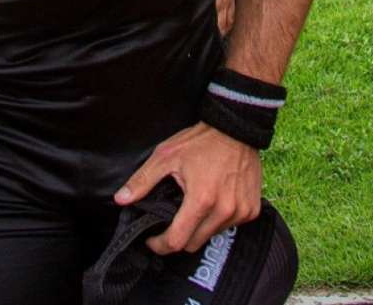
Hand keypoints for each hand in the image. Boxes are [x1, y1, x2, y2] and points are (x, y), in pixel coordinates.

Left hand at [114, 123, 261, 254]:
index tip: (152, 239)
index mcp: (201, 200)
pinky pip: (230, 226)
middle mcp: (223, 211)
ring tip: (193, 206)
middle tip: (171, 221)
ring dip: (200, 228)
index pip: (177, 241)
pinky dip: (219, 220)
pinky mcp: (251, 210)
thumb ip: (143, 180)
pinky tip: (214, 201)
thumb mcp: (166, 156)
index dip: (160, 245)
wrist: (236, 128)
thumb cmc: (200, 140)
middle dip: (178, 236)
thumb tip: (121, 199)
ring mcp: (240, 211)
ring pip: (212, 235)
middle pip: (194, 243)